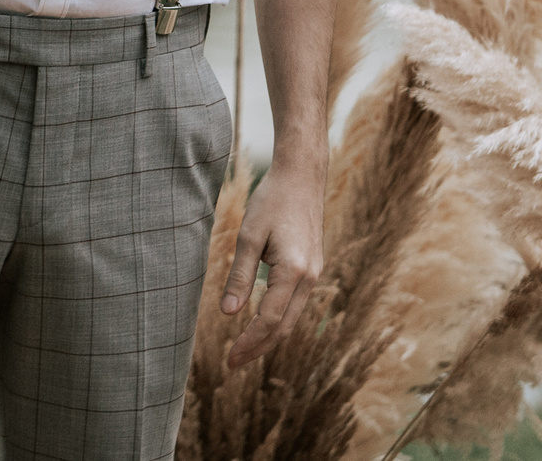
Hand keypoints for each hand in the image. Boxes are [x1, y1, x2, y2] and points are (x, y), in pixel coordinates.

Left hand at [220, 151, 324, 366]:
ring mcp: (314, 274)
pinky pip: (296, 304)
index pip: (269, 320)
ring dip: (269, 337)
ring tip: (244, 350)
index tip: (230, 360)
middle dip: (259, 348)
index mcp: (294, 272)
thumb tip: (227, 313)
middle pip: (284, 327)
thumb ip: (240, 276)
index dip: (249, 342)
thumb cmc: (272, 201)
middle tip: (233, 364)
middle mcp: (309, 278)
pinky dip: (279, 320)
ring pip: (292, 319)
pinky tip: (262, 324)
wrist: (302, 177)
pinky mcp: (312, 268)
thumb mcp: (249, 236)